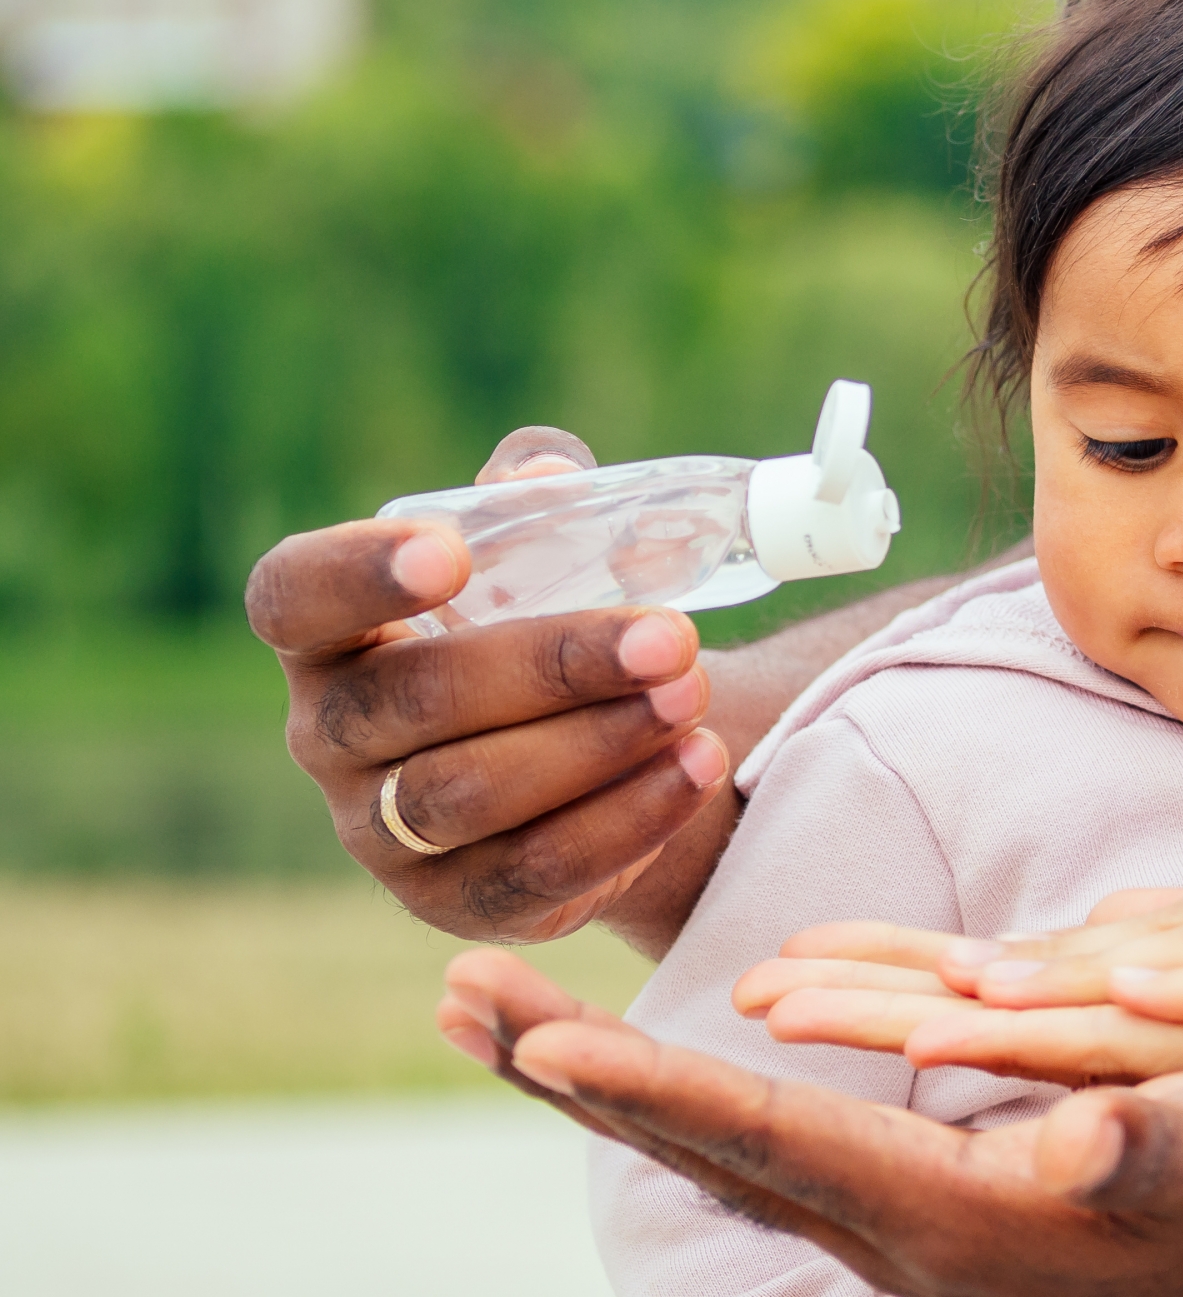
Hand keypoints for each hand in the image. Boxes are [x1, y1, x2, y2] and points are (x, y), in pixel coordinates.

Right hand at [248, 428, 732, 942]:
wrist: (590, 746)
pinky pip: (531, 872)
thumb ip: (533, 497)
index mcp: (328, 634)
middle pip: (414, 701)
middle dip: (554, 668)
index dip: (355, 574)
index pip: (293, 598)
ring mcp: (378, 831)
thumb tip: (546, 473)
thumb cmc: (541, 624)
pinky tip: (694, 770)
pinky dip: (624, 821)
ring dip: (596, 746)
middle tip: (670, 640)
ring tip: (693, 701)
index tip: (451, 553)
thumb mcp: (537, 548)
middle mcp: (329, 735)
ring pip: (469, 794)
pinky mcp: (452, 902)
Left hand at [437, 950, 1182, 1296]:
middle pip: (696, 1147)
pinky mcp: (908, 1205)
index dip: (656, 1089)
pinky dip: (674, 1094)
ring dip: (601, 1078)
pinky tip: (640, 1065)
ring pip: (709, 1146)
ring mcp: (888, 1224)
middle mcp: (887, 1231)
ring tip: (501, 1015)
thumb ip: (1140, 1150)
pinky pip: (758, 1142)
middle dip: (571, 1070)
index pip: (768, 1143)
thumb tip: (1080, 1148)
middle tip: (460, 990)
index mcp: (943, 1215)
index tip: (544, 1042)